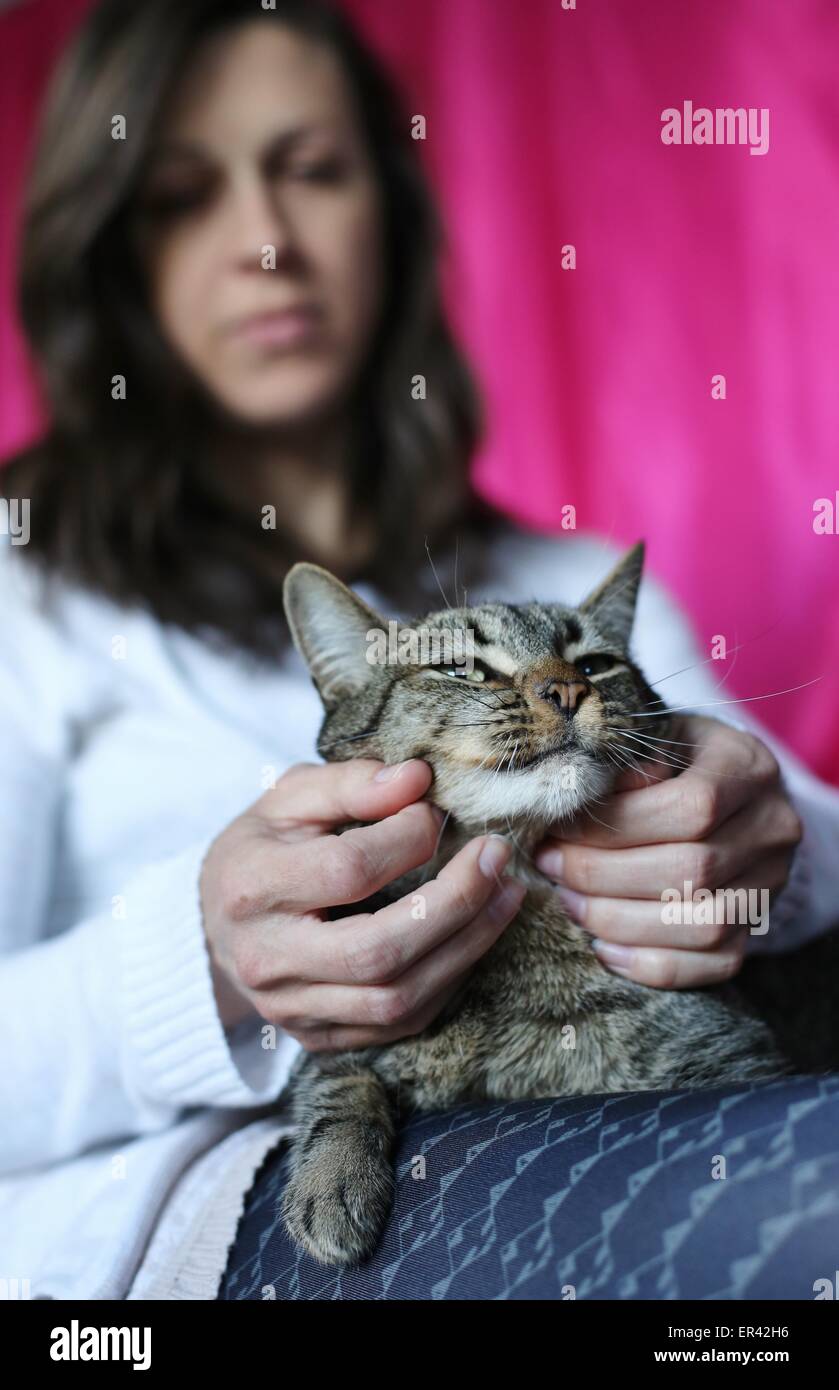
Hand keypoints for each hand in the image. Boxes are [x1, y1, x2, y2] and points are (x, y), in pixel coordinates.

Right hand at [199, 758, 525, 1047]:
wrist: (215, 924)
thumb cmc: (263, 847)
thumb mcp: (289, 797)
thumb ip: (350, 783)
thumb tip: (417, 779)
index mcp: (254, 886)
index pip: (346, 870)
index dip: (406, 838)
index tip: (435, 811)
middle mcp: (269, 958)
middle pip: (379, 950)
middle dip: (456, 903)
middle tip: (497, 858)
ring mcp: (294, 1008)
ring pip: (397, 999)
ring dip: (467, 946)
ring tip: (506, 895)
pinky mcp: (320, 1038)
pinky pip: (399, 1023)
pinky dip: (448, 980)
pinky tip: (474, 936)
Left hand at [533, 715, 802, 987]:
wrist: (719, 788)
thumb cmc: (669, 756)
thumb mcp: (649, 737)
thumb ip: (624, 760)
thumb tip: (584, 793)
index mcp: (748, 767)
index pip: (691, 807)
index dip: (616, 827)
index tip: (557, 831)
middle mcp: (773, 827)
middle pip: (692, 870)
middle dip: (605, 876)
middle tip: (551, 868)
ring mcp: (771, 883)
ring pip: (705, 926)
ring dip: (623, 922)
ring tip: (570, 905)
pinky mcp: (758, 927)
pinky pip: (715, 965)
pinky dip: (652, 964)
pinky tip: (604, 947)